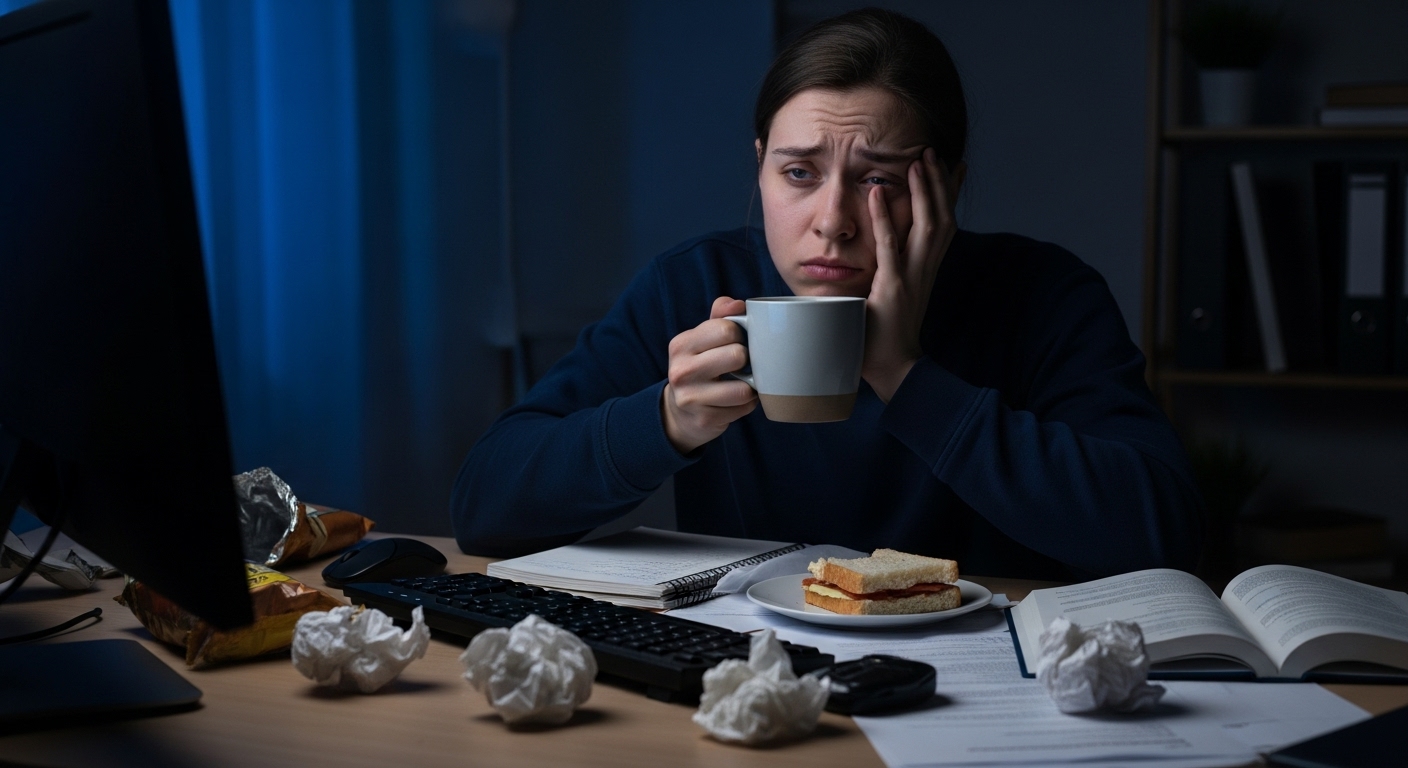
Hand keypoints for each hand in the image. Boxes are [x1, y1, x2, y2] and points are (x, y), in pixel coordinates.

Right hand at [661, 296, 757, 453]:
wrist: (680, 413)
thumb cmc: (700, 368)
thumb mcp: (702, 340)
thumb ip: (720, 317)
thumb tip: (738, 304)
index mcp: (681, 344)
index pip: (726, 329)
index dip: (741, 334)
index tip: (738, 342)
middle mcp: (681, 371)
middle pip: (737, 356)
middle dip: (748, 360)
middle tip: (743, 365)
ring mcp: (691, 398)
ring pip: (743, 388)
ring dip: (751, 386)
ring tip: (743, 383)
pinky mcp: (705, 419)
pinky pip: (744, 408)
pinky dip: (748, 404)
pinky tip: (737, 400)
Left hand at [863, 147, 958, 401]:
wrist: (892, 369)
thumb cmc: (885, 334)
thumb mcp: (894, 294)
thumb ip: (892, 272)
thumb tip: (881, 256)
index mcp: (927, 270)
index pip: (946, 224)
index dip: (951, 194)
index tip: (955, 165)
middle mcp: (926, 270)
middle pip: (943, 217)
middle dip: (939, 183)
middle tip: (932, 151)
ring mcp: (912, 277)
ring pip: (927, 226)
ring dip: (923, 192)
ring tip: (916, 161)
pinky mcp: (892, 287)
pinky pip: (890, 247)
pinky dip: (886, 219)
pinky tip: (878, 193)